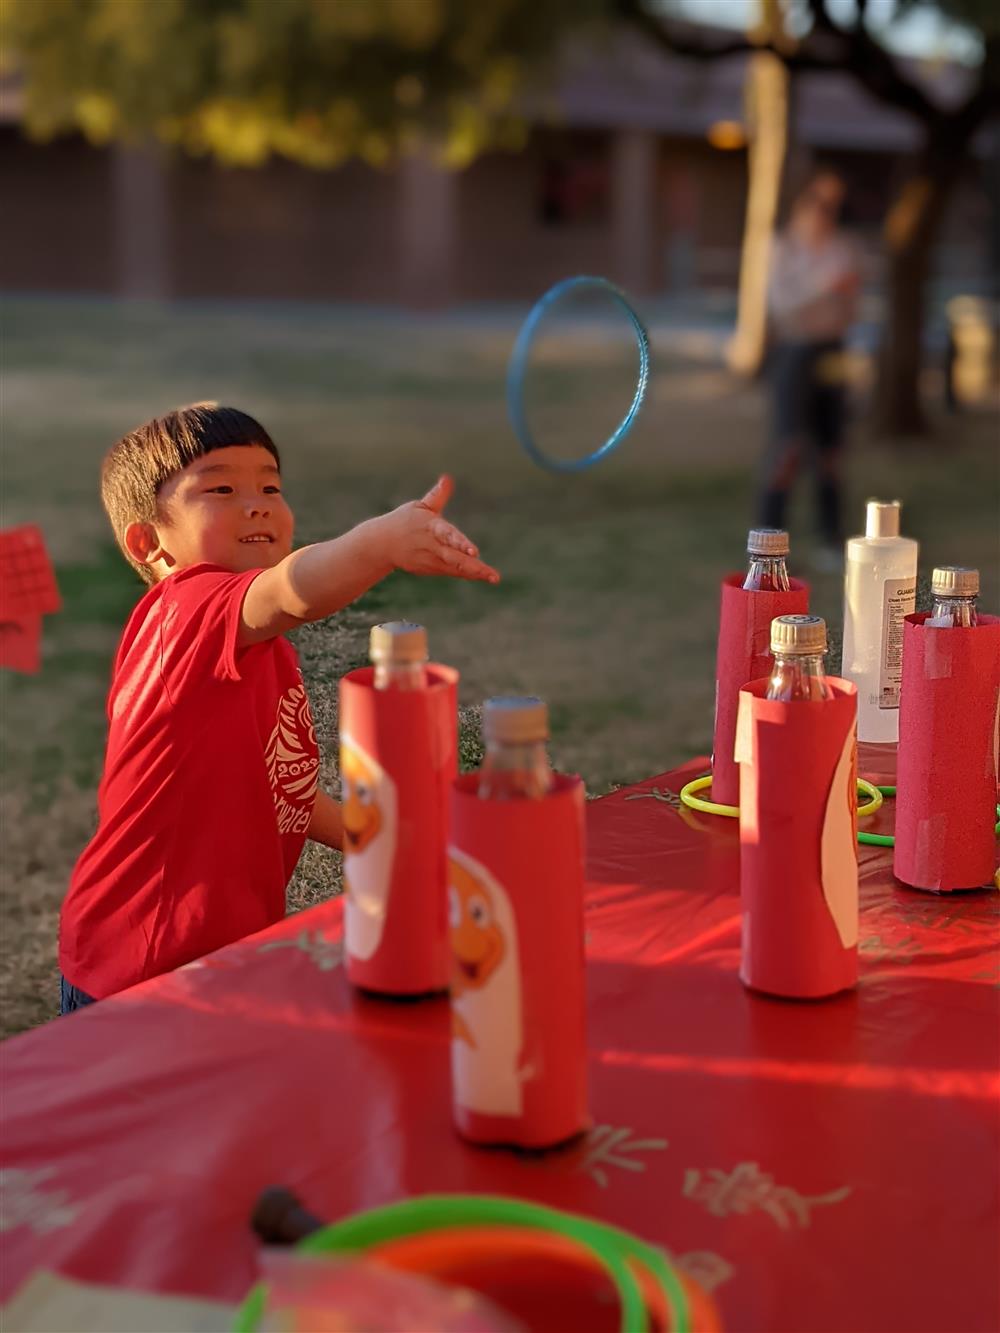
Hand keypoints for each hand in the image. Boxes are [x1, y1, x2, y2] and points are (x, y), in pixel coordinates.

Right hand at [378, 476, 499, 583]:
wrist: (382, 544)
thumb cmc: (404, 521)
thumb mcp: (419, 506)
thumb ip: (438, 495)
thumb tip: (447, 478)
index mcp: (430, 528)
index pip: (447, 535)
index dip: (461, 543)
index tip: (474, 551)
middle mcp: (431, 547)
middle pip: (454, 558)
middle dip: (473, 566)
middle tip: (492, 574)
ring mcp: (430, 561)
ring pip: (455, 568)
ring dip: (475, 573)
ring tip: (493, 577)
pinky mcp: (430, 569)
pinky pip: (452, 571)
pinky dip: (467, 574)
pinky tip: (484, 575)